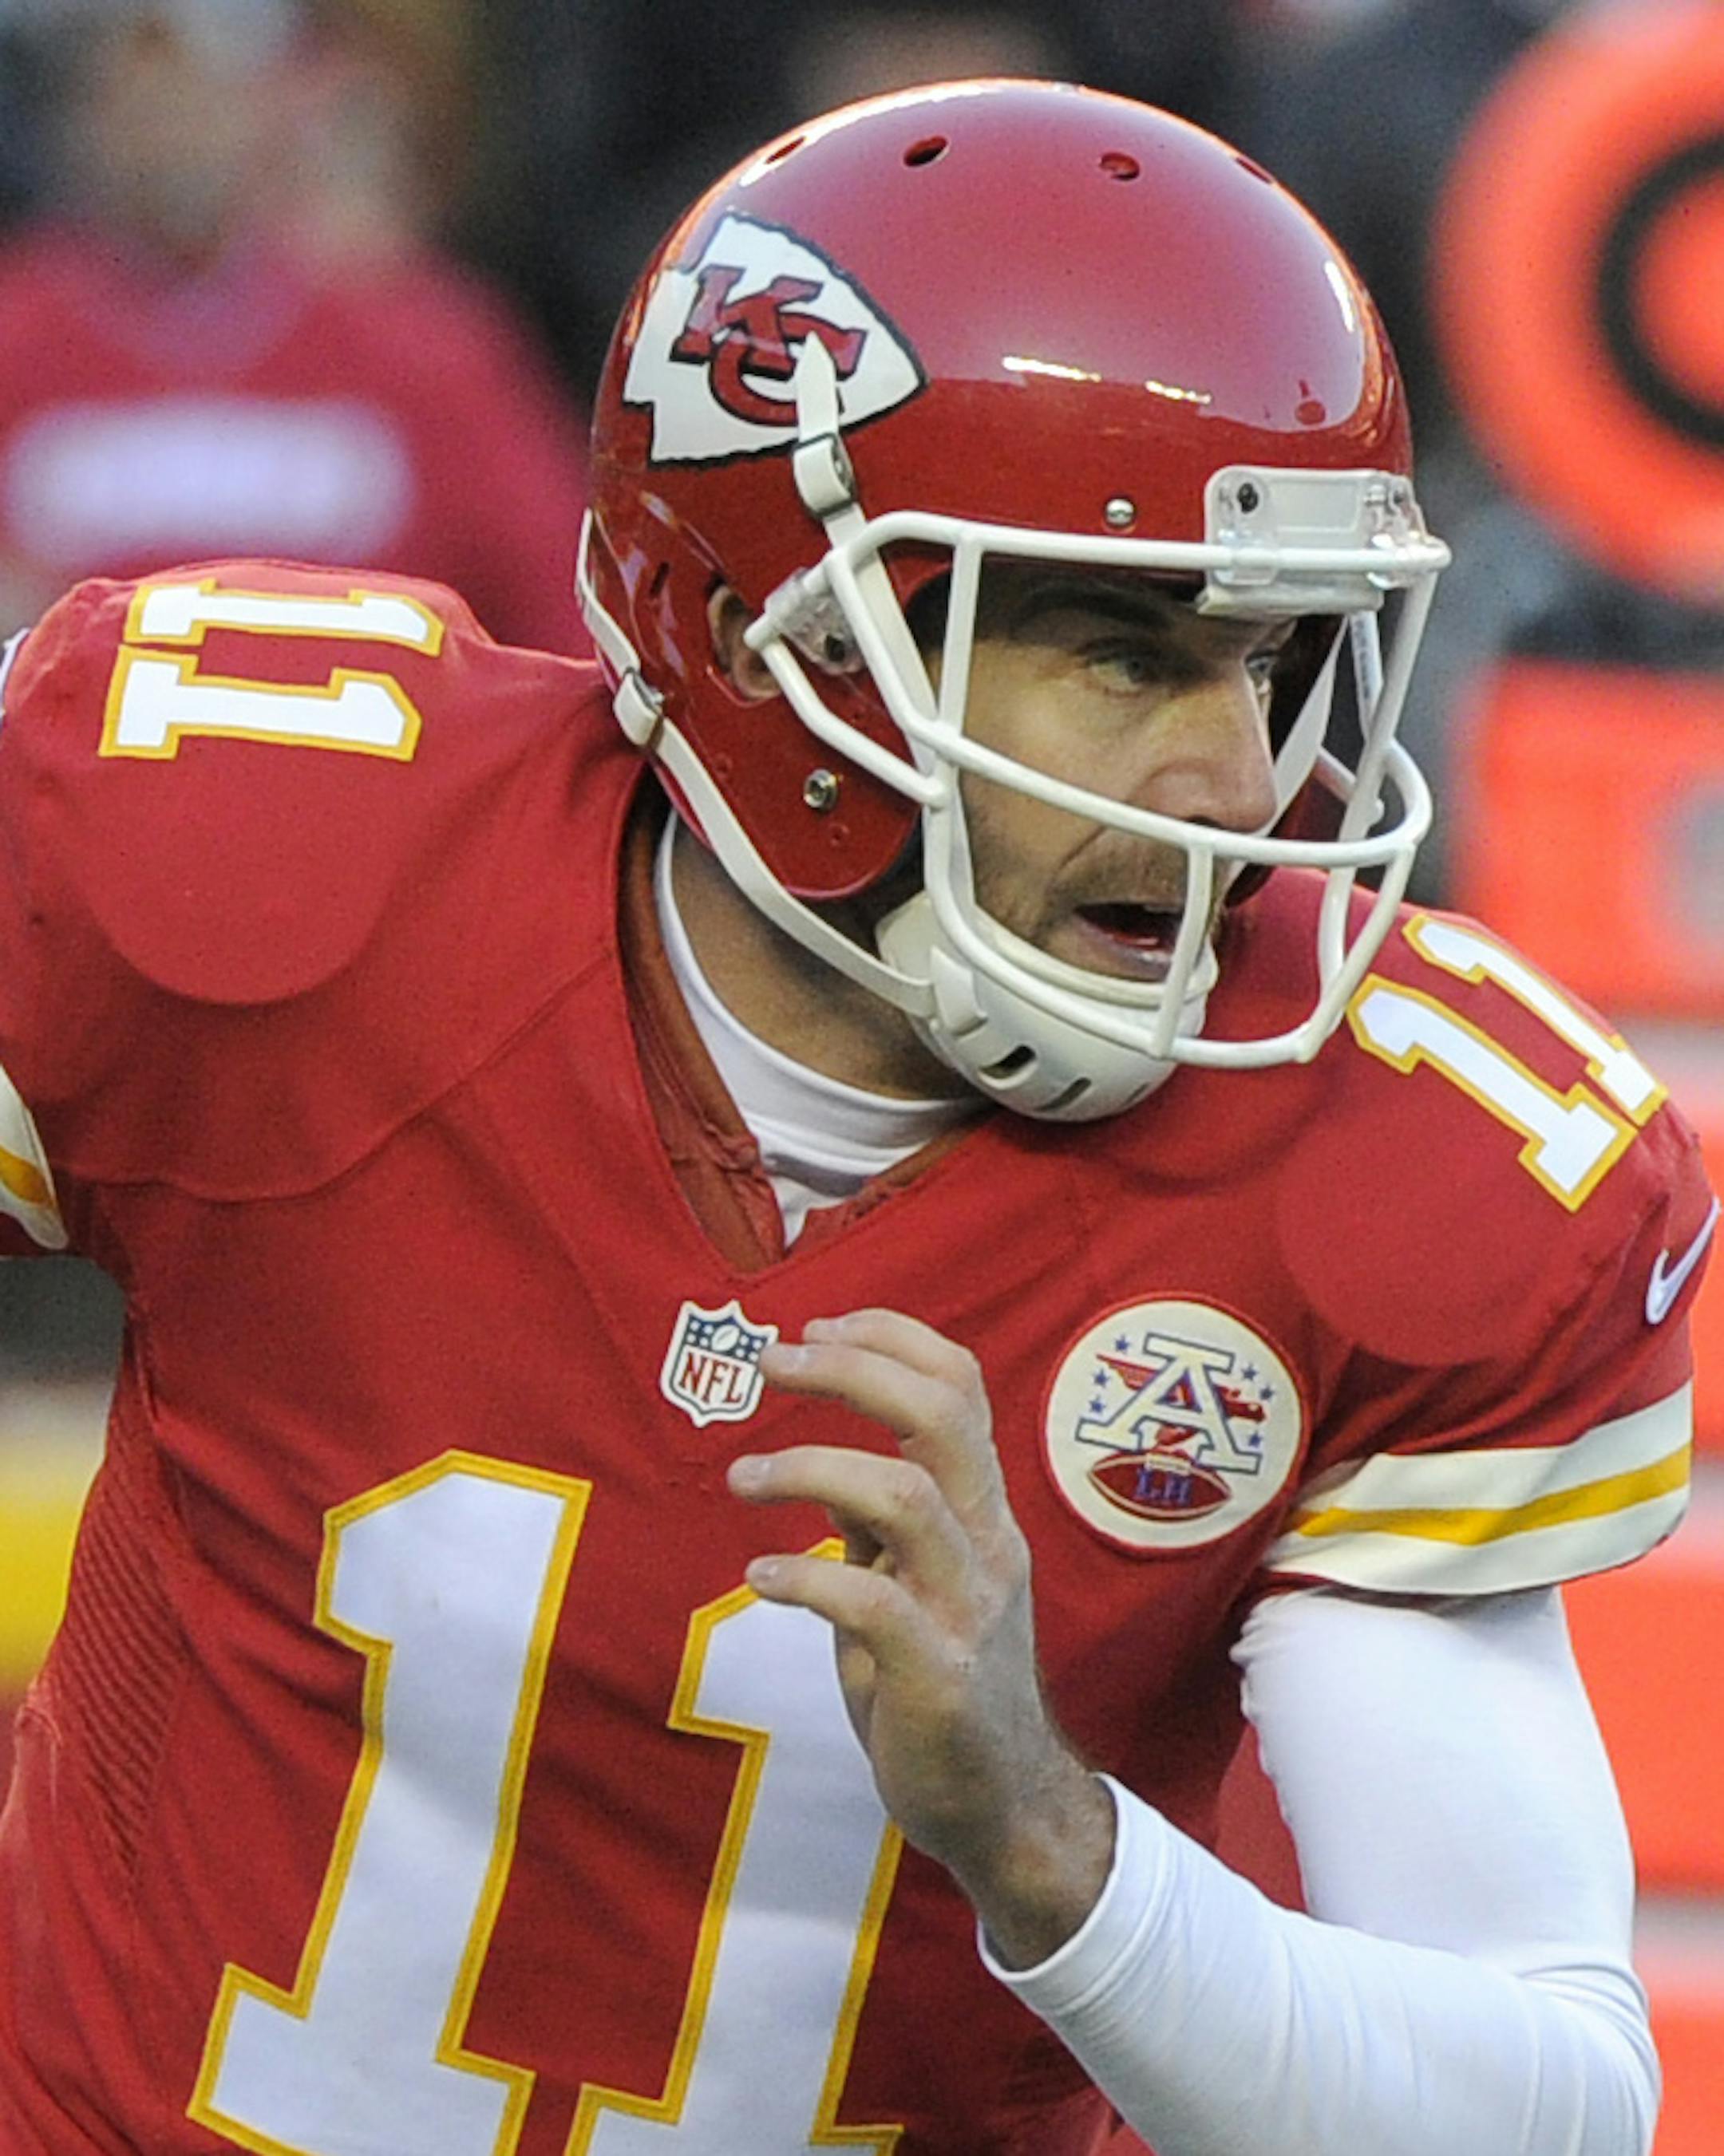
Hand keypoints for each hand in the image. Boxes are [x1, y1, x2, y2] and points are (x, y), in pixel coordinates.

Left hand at [728, 1308, 1114, 1966]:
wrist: (1003, 1803)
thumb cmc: (943, 1678)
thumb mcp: (914, 1580)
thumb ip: (880, 1521)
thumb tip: (818, 1459)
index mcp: (984, 1509)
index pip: (960, 1386)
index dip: (888, 1338)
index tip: (814, 1327)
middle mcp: (989, 1542)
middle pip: (941, 1416)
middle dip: (852, 1372)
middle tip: (772, 1363)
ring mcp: (969, 1608)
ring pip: (903, 1497)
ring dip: (810, 1469)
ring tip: (741, 1477)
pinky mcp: (938, 1677)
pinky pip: (871, 1604)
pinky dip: (805, 1578)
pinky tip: (759, 1579)